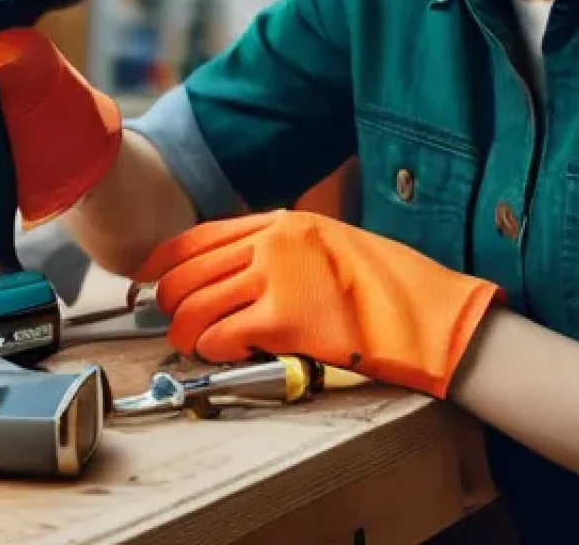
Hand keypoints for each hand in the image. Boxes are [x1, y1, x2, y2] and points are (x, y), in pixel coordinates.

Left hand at [132, 209, 505, 398]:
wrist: (426, 311)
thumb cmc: (384, 283)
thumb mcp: (327, 244)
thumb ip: (280, 250)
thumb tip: (231, 274)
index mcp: (282, 222)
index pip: (198, 238)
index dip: (164, 263)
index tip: (152, 282)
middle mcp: (272, 244)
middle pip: (188, 272)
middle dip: (168, 304)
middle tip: (172, 323)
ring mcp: (278, 279)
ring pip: (196, 307)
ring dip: (184, 333)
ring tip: (192, 346)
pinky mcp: (286, 321)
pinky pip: (223, 336)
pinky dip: (214, 349)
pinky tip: (226, 354)